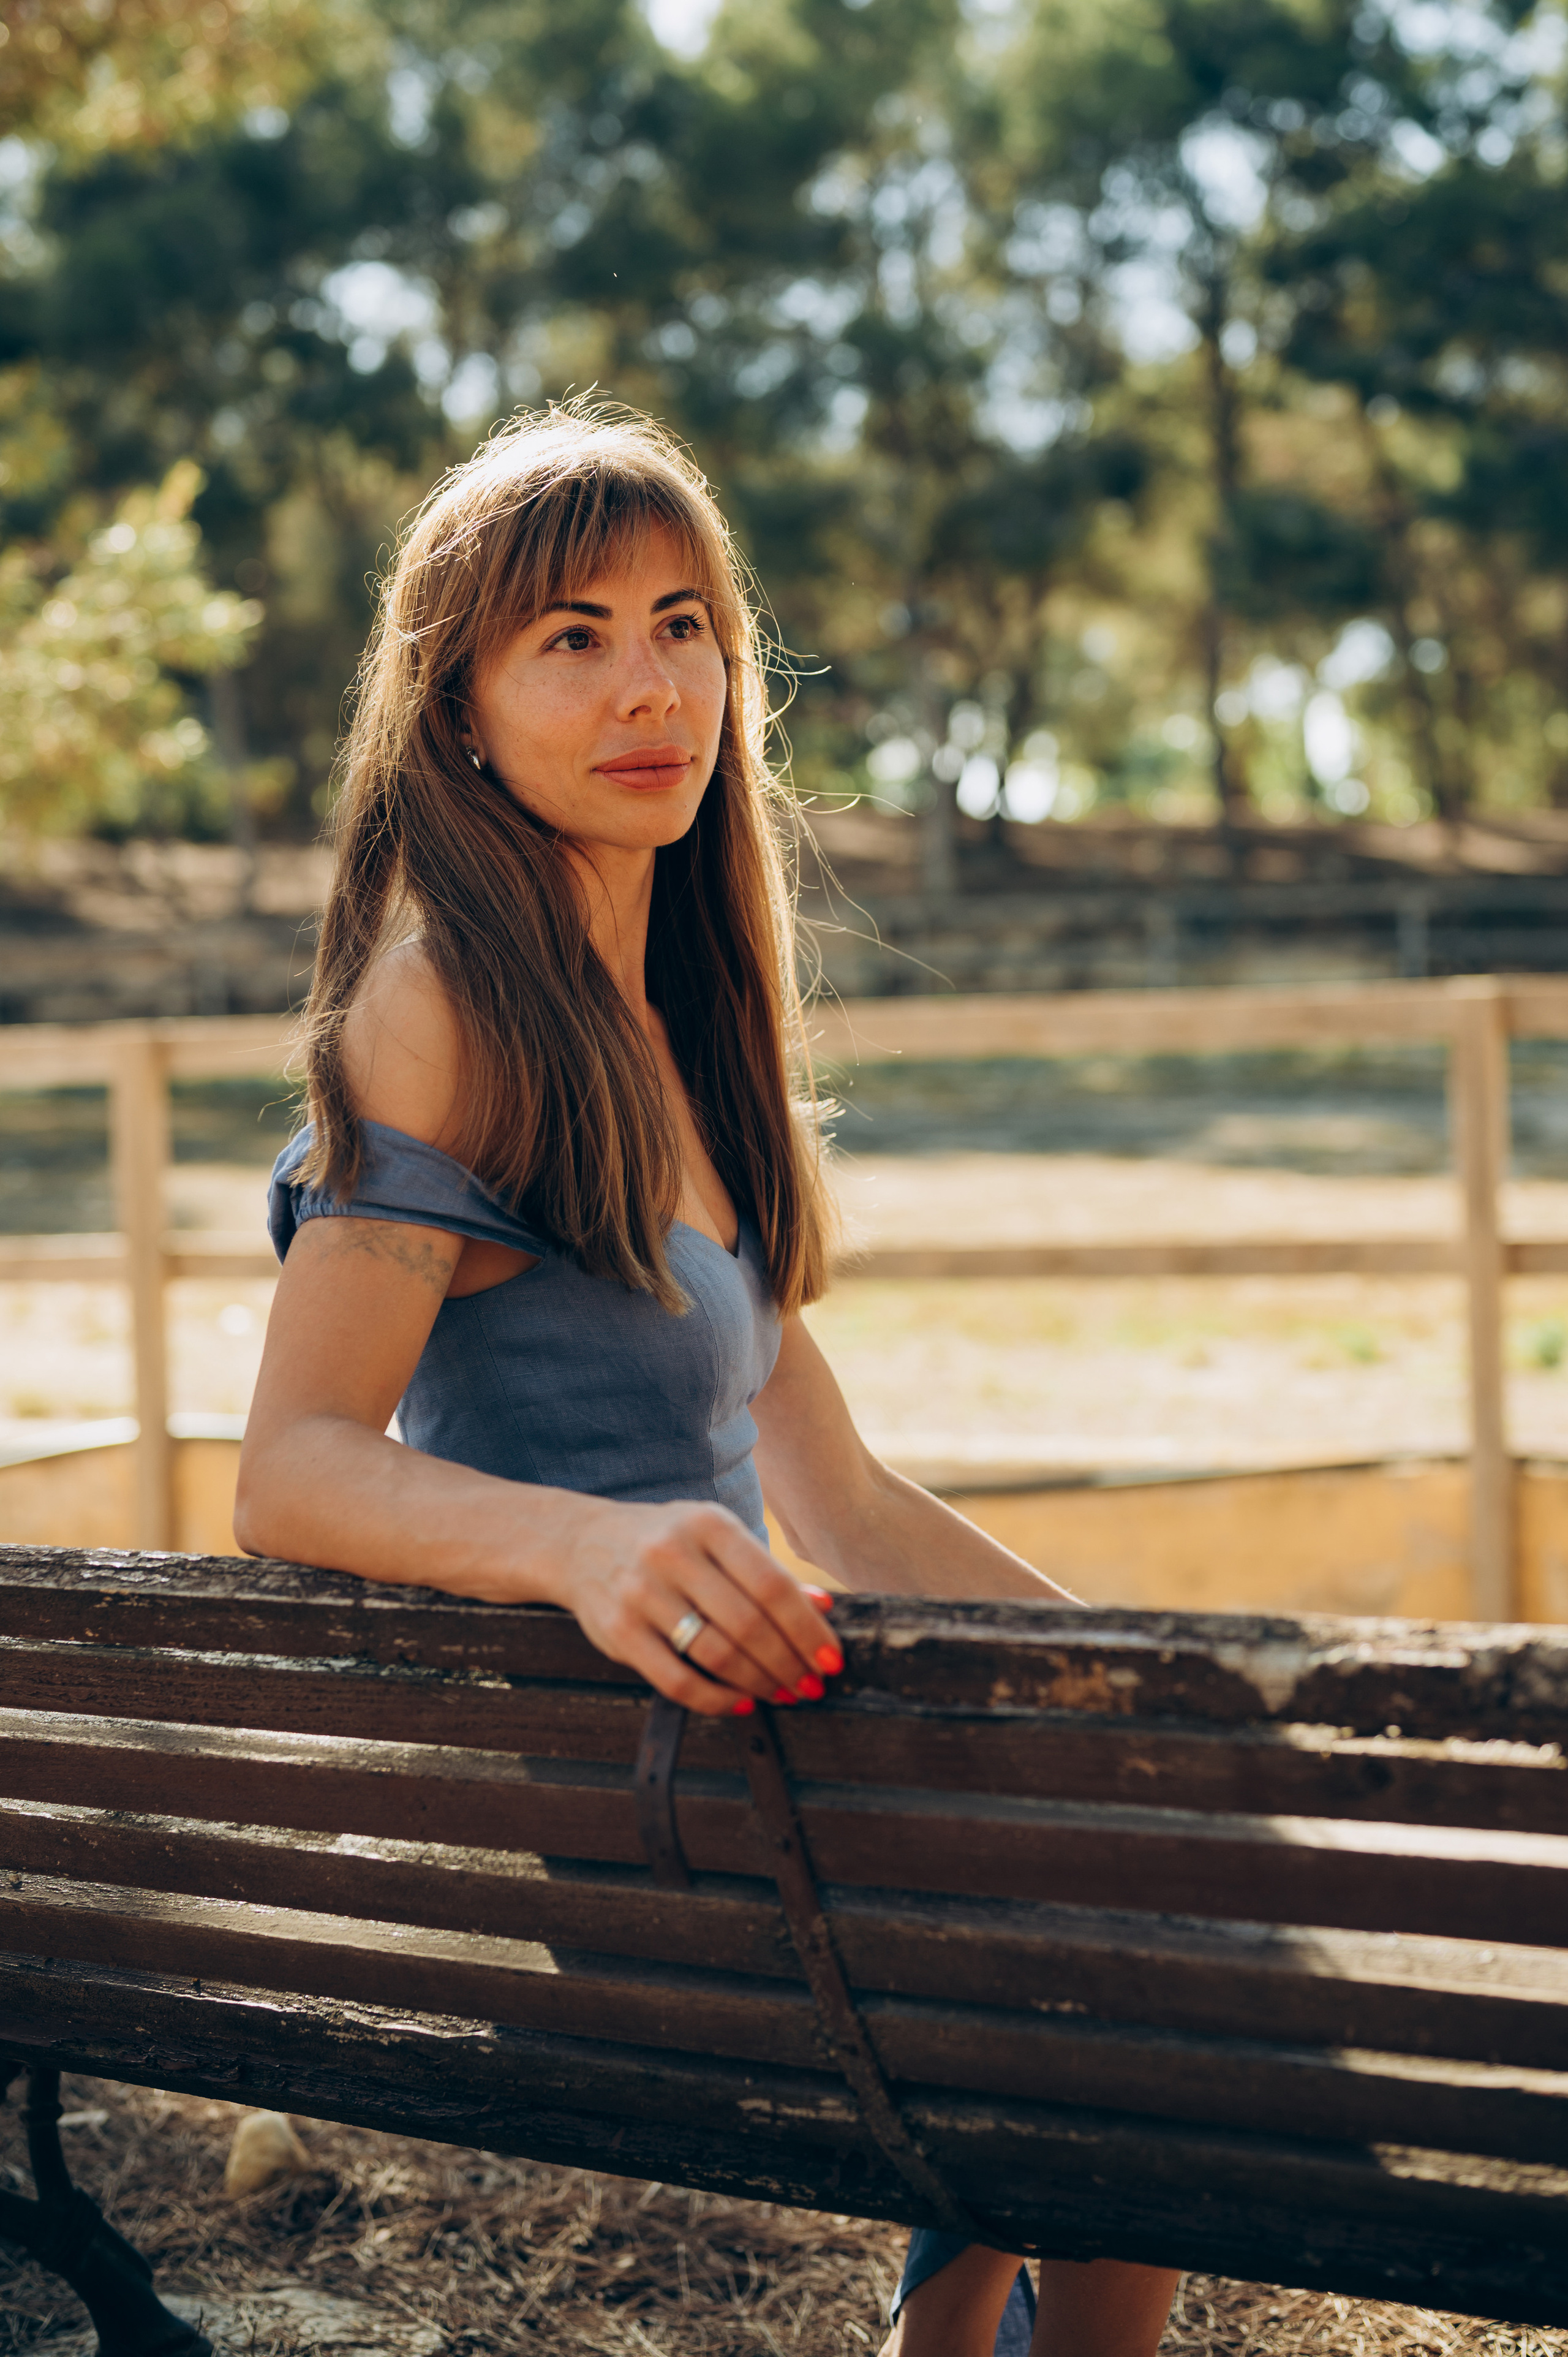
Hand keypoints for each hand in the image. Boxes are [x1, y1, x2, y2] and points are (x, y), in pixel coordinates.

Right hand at [549, 1497, 841, 1715]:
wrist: (579, 1542)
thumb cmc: (663, 1540)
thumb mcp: (713, 1536)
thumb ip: (763, 1570)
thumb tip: (821, 1607)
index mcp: (706, 1524)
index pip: (771, 1584)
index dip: (807, 1629)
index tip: (830, 1659)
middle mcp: (672, 1554)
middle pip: (748, 1624)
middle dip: (789, 1663)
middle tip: (811, 1685)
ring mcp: (641, 1593)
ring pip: (715, 1654)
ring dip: (759, 1683)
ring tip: (782, 1693)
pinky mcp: (618, 1631)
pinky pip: (676, 1681)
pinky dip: (716, 1700)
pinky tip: (741, 1702)